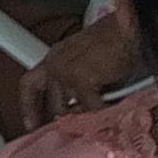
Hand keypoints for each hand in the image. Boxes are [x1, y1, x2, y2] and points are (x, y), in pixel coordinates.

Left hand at [10, 13, 141, 131]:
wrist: (129, 27)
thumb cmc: (117, 41)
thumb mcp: (90, 63)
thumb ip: (82, 84)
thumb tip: (83, 109)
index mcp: (55, 57)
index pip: (30, 85)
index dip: (28, 106)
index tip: (30, 125)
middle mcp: (54, 64)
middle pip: (51, 103)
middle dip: (63, 119)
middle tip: (76, 130)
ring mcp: (64, 72)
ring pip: (69, 109)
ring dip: (84, 119)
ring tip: (99, 124)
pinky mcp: (80, 79)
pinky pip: (91, 108)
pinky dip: (104, 114)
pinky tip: (114, 115)